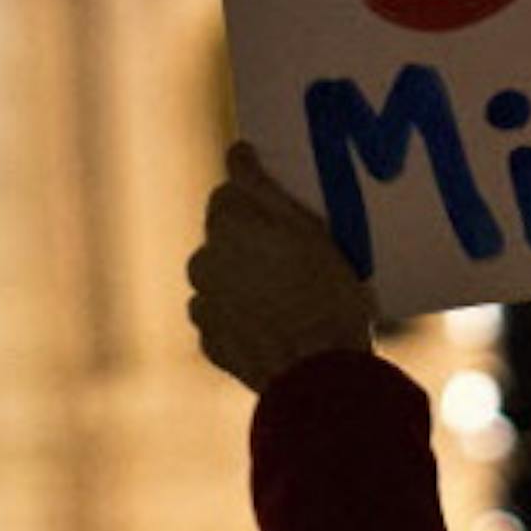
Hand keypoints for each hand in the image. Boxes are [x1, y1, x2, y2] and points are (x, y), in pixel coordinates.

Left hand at [190, 143, 376, 391]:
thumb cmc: (327, 296)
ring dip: (243, 278)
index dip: (259, 201)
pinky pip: (221, 314)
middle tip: (294, 260)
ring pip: (221, 274)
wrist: (321, 377)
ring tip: (287, 297)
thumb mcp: (311, 231)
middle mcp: (204, 258)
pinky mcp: (208, 339)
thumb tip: (236, 153)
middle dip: (251, 240)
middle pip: (225, 234)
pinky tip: (274, 325)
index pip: (230, 190)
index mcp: (228, 223)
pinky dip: (240, 315)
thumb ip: (263, 189)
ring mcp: (203, 302)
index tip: (283, 216)